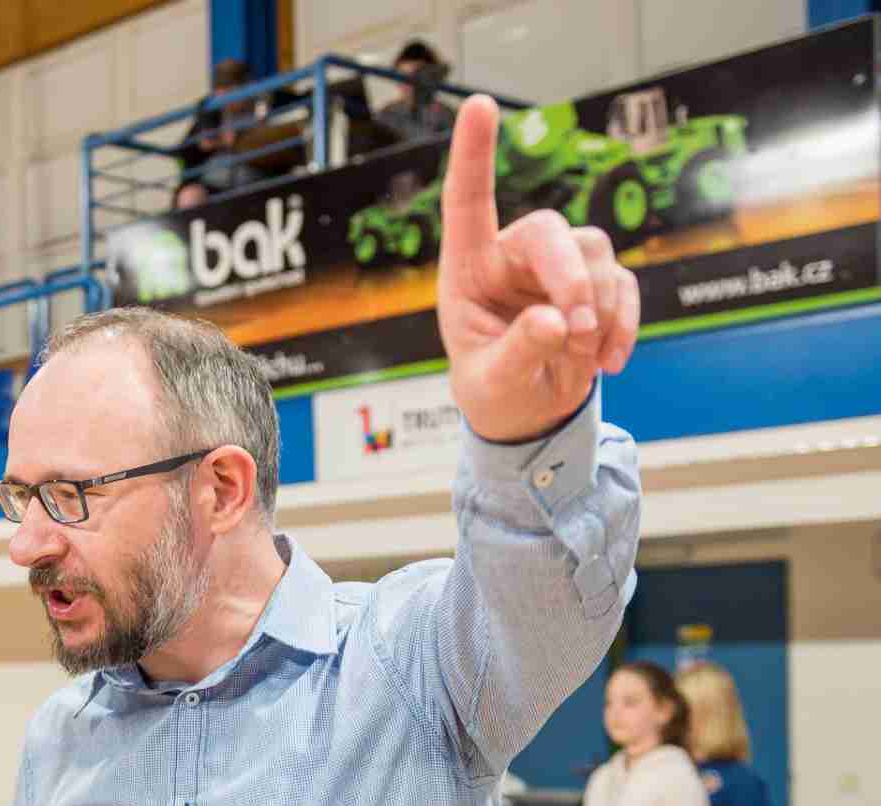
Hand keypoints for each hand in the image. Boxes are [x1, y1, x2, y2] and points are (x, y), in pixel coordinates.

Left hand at [437, 96, 640, 442]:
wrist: (529, 413)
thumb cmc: (494, 391)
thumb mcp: (493, 384)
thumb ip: (519, 352)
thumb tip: (556, 320)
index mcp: (469, 269)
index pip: (468, 202)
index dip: (473, 153)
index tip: (479, 103)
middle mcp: (513, 256)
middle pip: (553, 230)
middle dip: (571, 278)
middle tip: (576, 331)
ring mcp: (559, 266)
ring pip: (597, 256)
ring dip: (600, 310)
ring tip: (581, 359)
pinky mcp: (597, 283)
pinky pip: (625, 285)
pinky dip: (624, 322)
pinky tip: (610, 361)